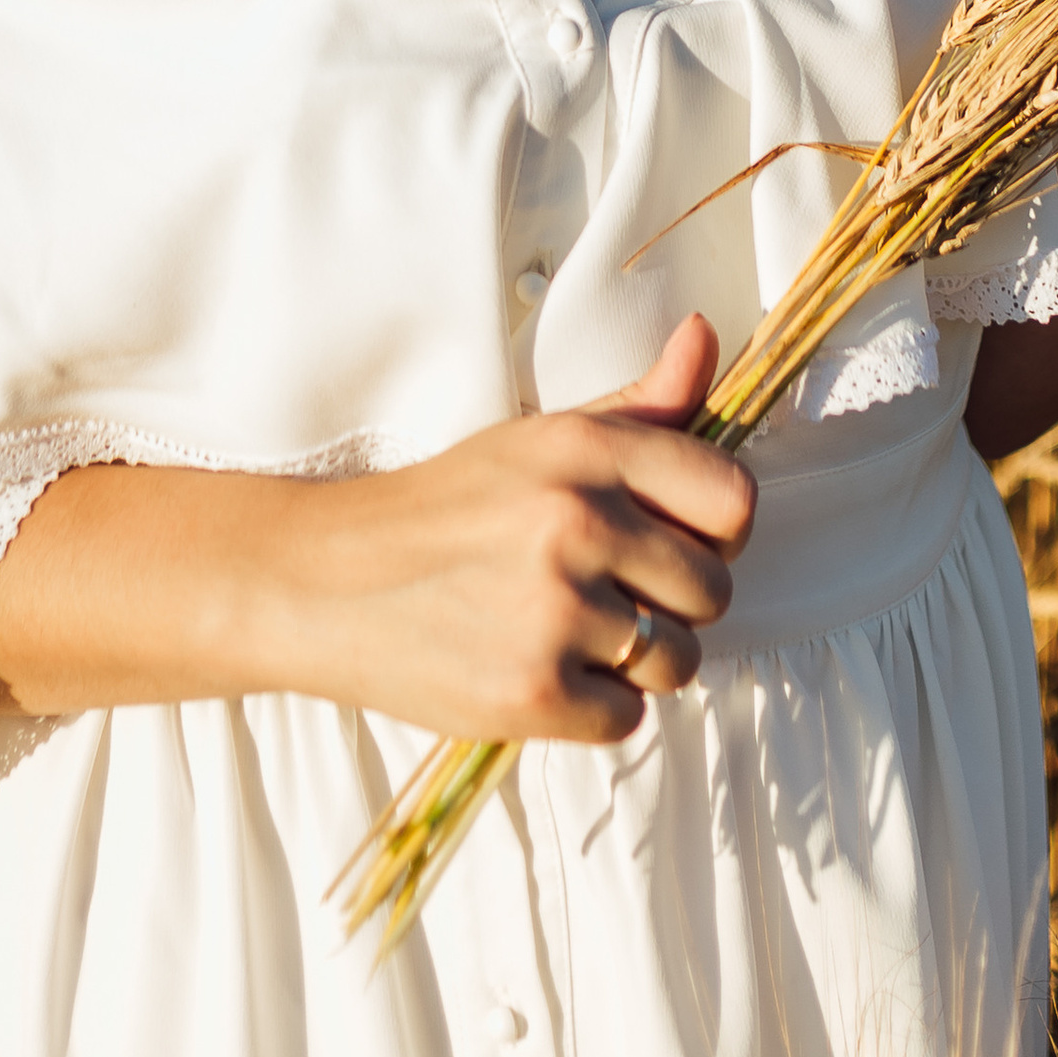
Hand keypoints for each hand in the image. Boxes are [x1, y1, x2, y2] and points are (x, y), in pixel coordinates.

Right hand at [289, 316, 754, 743]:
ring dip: (636, 663)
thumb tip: (705, 337)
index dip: (717, 532)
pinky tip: (537, 669)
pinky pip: (626, 719)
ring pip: (678, 661)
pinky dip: (589, 709)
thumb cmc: (445, 510)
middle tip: (603, 593)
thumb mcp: (539, 440)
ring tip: (568, 633)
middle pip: (714, 590)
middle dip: (672, 603)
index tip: (673, 542)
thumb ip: (640, 406)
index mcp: (587, 450)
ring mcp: (556, 611)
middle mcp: (578, 521)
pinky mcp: (532, 693)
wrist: (324, 583)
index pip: (733, 499)